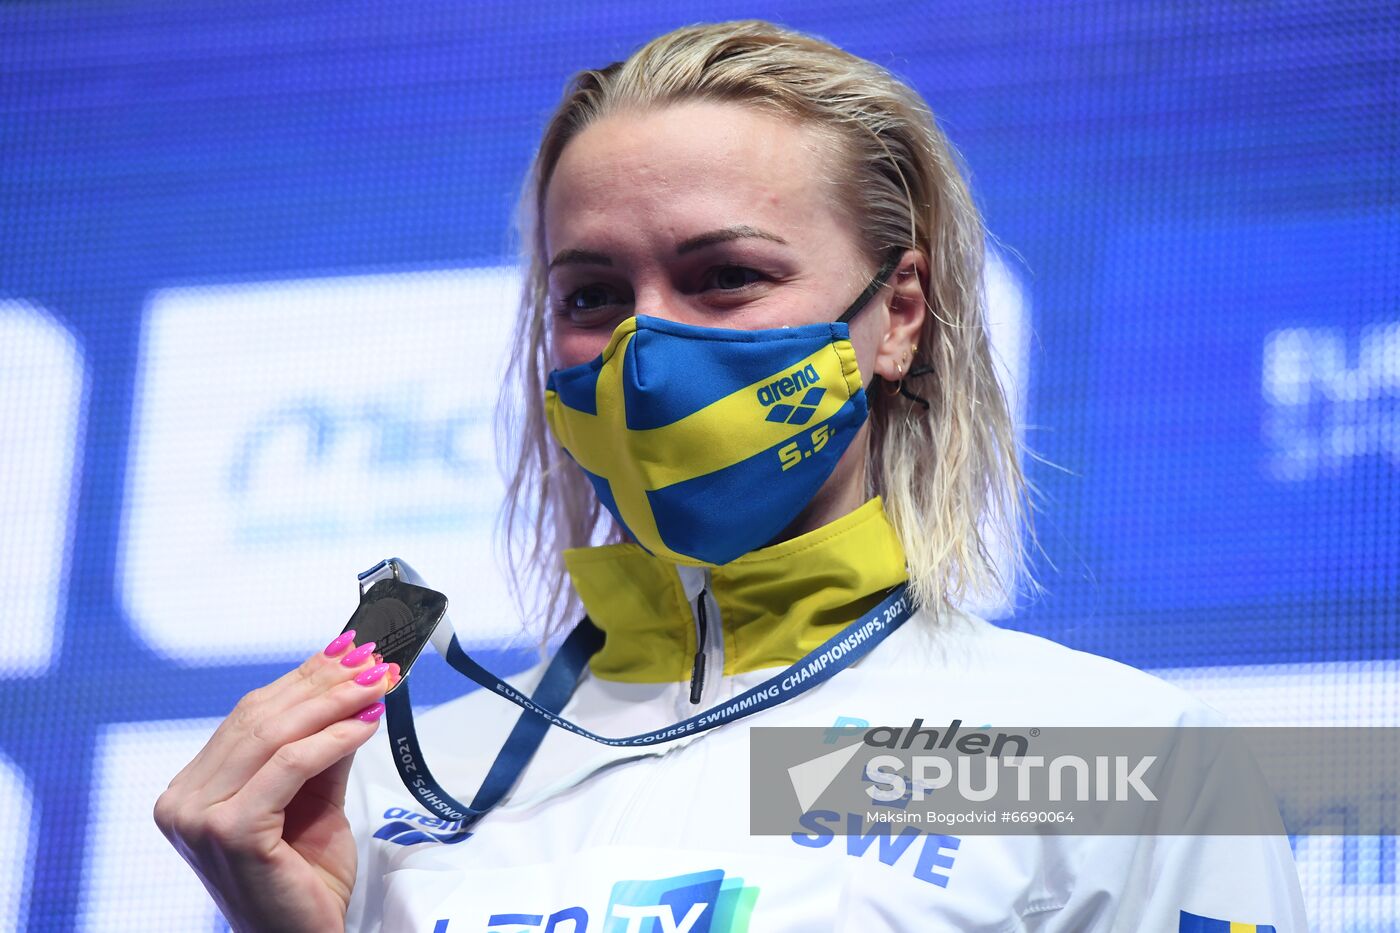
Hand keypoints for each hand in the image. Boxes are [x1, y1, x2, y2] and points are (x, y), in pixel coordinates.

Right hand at [154, 631, 398, 932]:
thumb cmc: (304, 880)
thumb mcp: (312, 800)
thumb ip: (320, 748)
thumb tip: (349, 686)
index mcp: (191, 790)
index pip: (250, 716)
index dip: (302, 679)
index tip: (348, 650)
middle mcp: (181, 801)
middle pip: (259, 718)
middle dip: (323, 682)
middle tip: (373, 658)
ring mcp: (198, 817)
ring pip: (274, 736)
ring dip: (335, 701)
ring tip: (379, 681)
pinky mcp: (229, 832)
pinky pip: (290, 767)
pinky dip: (333, 738)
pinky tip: (367, 722)